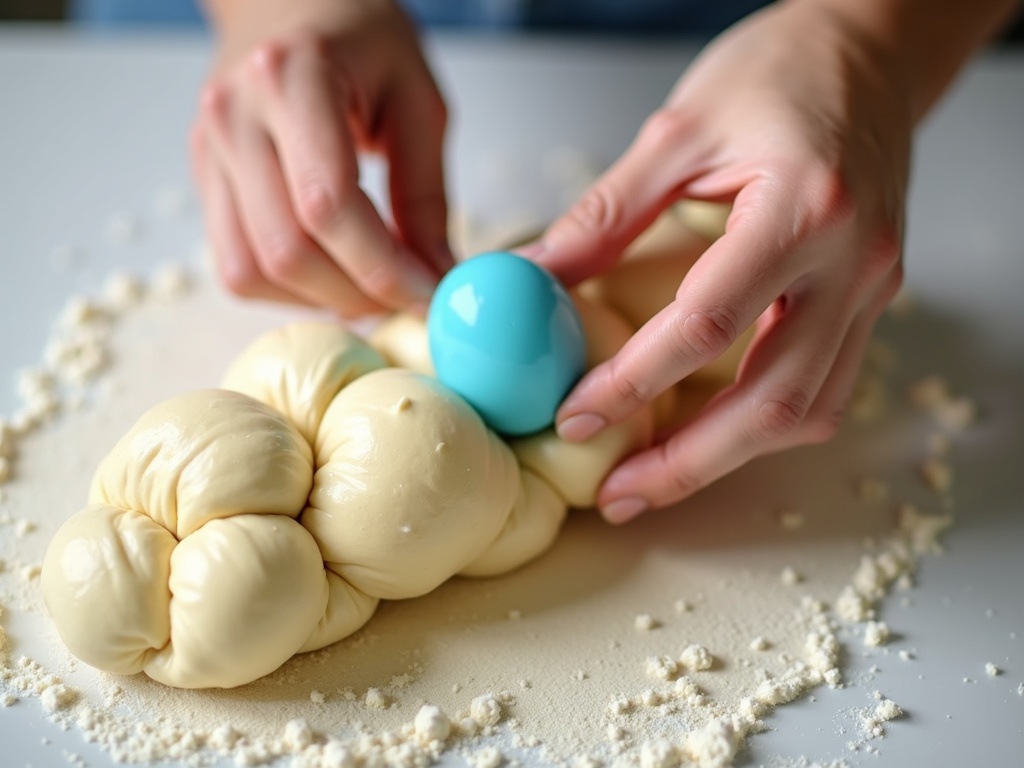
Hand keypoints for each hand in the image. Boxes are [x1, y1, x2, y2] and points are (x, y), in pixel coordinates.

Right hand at [191, 0, 450, 316]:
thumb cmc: (360, 36)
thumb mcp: (418, 99)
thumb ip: (425, 194)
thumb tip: (438, 276)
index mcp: (291, 78)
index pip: (329, 205)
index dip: (384, 267)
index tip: (431, 294)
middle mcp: (234, 116)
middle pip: (287, 250)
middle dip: (358, 293)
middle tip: (408, 298)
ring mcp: (210, 151)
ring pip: (253, 270)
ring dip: (322, 299)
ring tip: (372, 287)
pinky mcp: (204, 178)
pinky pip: (236, 265)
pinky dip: (289, 290)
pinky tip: (332, 274)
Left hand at [527, 2, 910, 521]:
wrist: (872, 50)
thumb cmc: (783, 70)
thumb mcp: (679, 128)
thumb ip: (606, 213)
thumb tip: (535, 279)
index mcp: (804, 208)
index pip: (707, 324)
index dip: (633, 381)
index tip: (574, 415)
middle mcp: (854, 261)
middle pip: (773, 399)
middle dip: (690, 462)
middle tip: (618, 494)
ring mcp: (873, 287)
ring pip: (810, 409)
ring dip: (730, 458)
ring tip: (656, 480)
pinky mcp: (872, 299)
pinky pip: (826, 386)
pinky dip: (764, 423)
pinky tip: (713, 434)